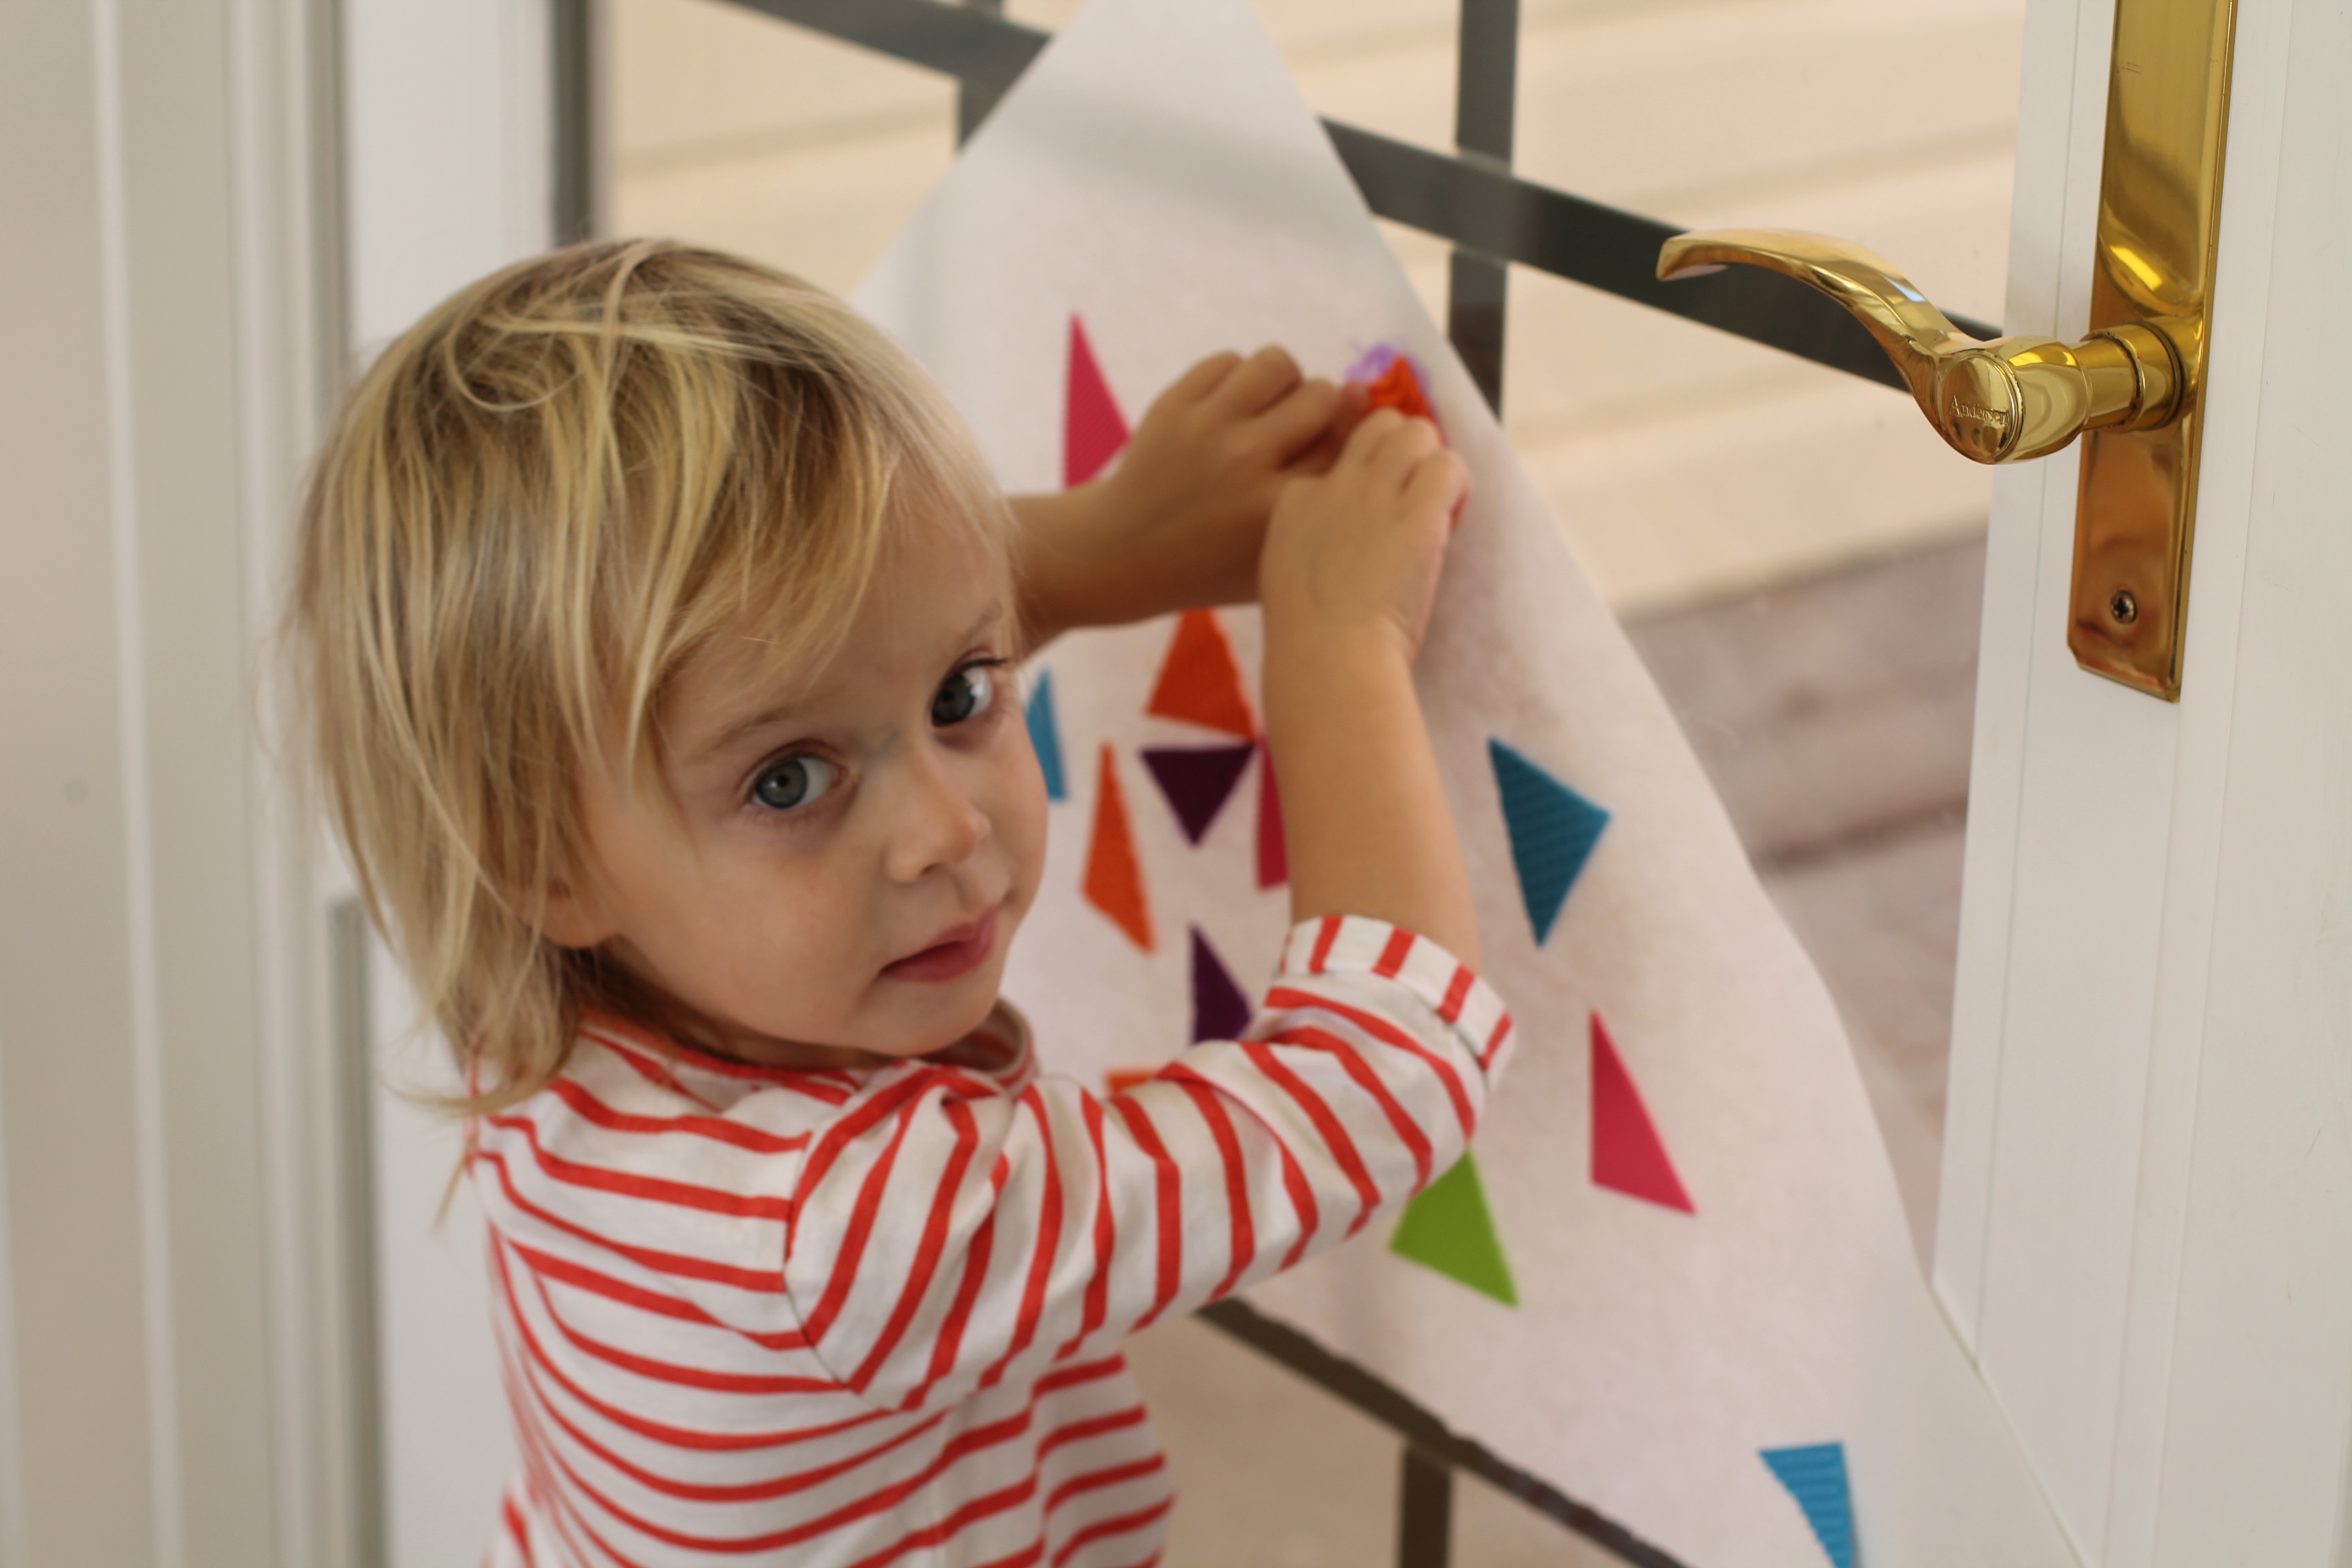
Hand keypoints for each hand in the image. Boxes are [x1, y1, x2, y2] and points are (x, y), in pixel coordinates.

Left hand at [1012, 347, 1357, 646]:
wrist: (1124, 553)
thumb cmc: (1215, 562)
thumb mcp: (1278, 545)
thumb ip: (1328, 486)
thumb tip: (1362, 394)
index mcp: (1278, 506)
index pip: (1345, 444)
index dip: (1350, 439)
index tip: (1340, 446)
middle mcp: (1246, 461)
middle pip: (1322, 397)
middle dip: (1323, 410)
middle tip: (1302, 430)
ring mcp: (1206, 428)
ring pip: (1278, 364)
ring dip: (1284, 384)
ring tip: (1271, 409)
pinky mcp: (1174, 404)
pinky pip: (1229, 362)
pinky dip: (1239, 380)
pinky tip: (1232, 411)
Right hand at [1258, 410, 1468, 664]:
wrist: (1328, 657)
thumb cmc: (1311, 638)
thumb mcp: (1290, 574)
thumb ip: (1315, 544)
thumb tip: (1351, 542)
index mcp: (1295, 500)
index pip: (1341, 459)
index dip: (1368, 481)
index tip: (1377, 520)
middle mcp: (1333, 484)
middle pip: (1379, 427)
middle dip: (1404, 452)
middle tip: (1416, 496)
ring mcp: (1373, 493)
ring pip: (1415, 432)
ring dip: (1434, 464)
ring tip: (1436, 506)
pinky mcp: (1415, 511)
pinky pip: (1449, 465)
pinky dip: (1458, 486)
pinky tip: (1450, 518)